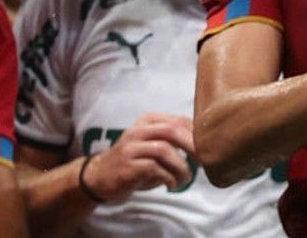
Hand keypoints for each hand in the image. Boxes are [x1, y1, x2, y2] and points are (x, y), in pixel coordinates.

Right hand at [82, 113, 196, 202]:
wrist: (99, 177)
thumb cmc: (133, 162)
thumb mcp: (152, 146)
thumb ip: (172, 141)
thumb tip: (203, 147)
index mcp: (148, 121)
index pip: (179, 121)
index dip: (196, 136)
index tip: (207, 151)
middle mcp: (139, 130)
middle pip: (172, 130)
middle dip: (192, 147)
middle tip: (203, 163)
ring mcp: (131, 147)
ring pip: (164, 150)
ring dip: (181, 167)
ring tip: (185, 180)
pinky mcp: (127, 165)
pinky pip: (154, 168)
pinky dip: (168, 178)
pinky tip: (171, 185)